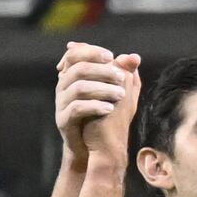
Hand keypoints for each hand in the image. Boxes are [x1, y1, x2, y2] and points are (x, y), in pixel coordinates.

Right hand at [52, 39, 138, 161]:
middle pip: (77, 69)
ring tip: (121, 95)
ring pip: (77, 88)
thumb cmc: (105, 113)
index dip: (91, 52)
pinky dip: (95, 106)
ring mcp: (61, 103)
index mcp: (73, 76)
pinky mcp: (63, 120)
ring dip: (102, 89)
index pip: (74, 54)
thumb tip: (134, 57)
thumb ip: (124, 72)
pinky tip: (109, 108)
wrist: (97, 145)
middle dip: (102, 71)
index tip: (111, 56)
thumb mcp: (117, 90)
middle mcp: (64, 87)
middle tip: (122, 77)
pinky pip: (76, 108)